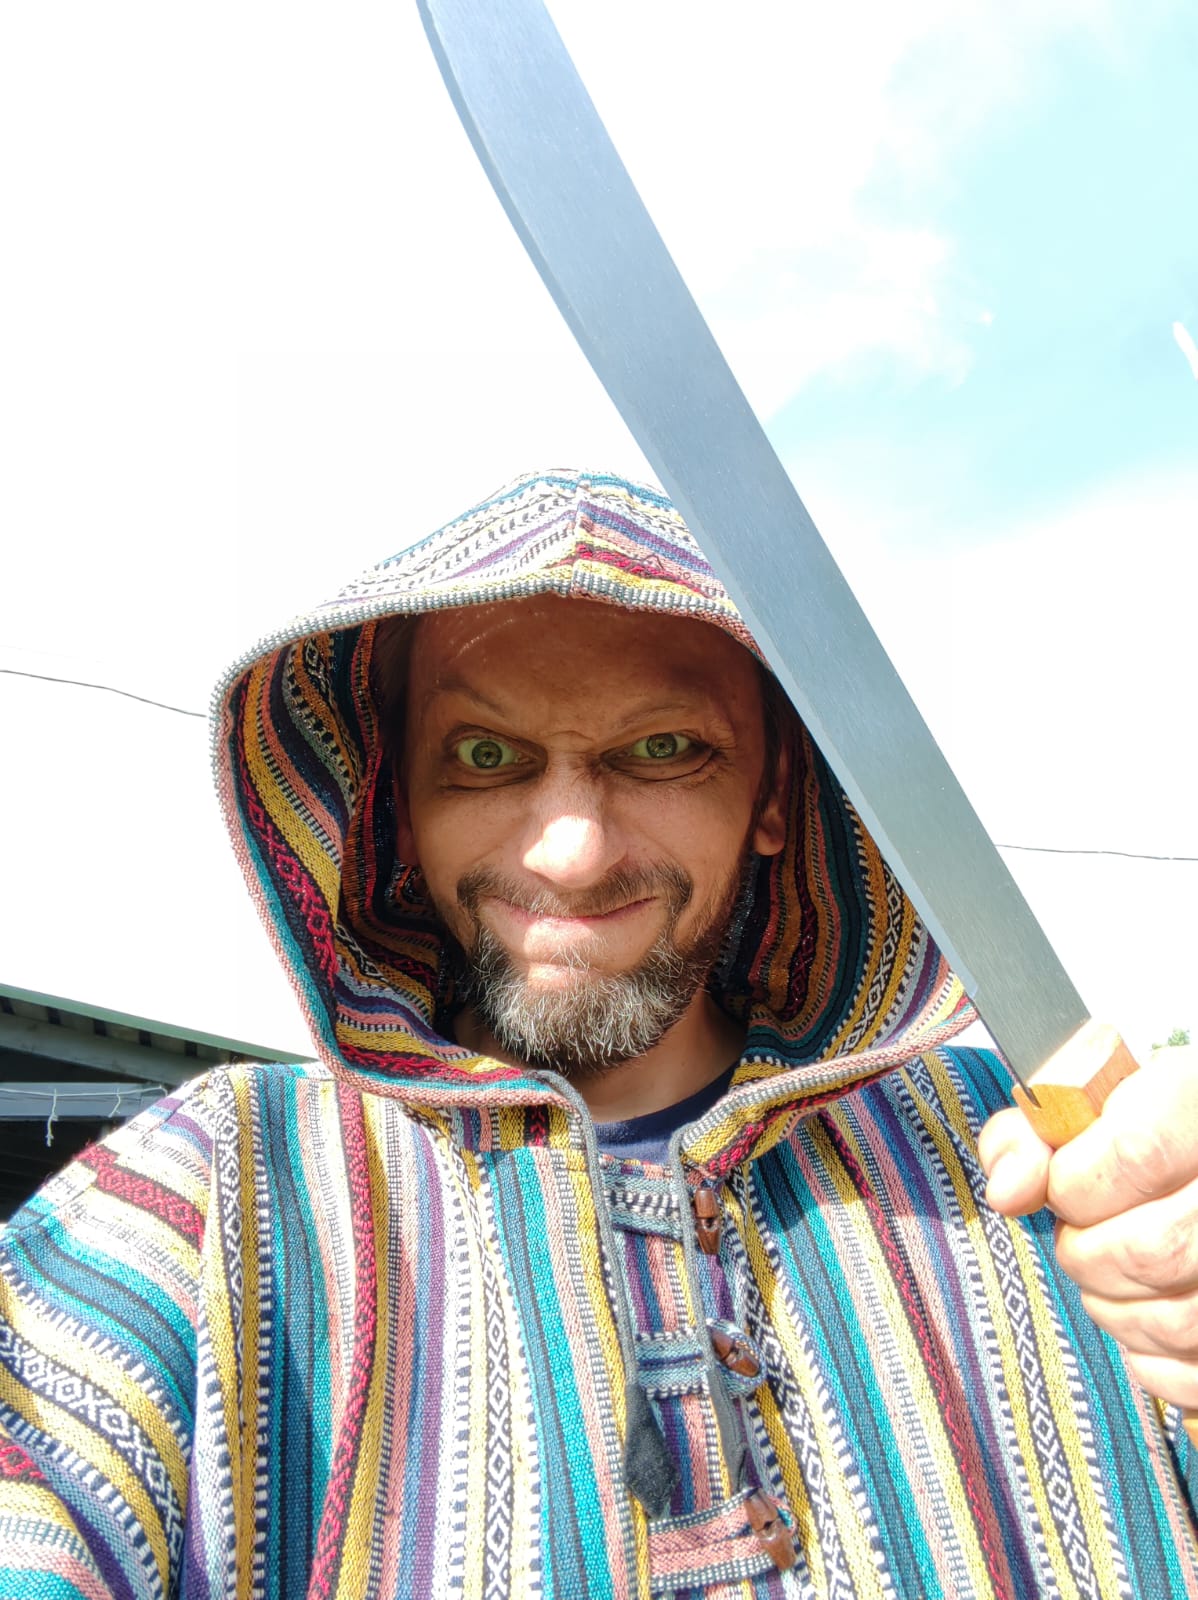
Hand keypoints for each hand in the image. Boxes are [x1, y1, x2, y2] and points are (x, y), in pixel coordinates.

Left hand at [978, 1045, 1197, 1411]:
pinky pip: (1195, 1372)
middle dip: (1085, 1251)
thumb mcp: (1091, 1087)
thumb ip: (1036, 1126)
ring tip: (1108, 1268)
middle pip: (1153, 1250)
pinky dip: (1152, 1356)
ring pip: (1178, 1321)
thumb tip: (1008, 1191)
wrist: (1188, 1138)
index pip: (1136, 1155)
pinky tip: (1144, 1308)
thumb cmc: (1143, 1112)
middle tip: (1083, 1230)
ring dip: (1113, 1306)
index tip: (1062, 1183)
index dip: (1074, 1183)